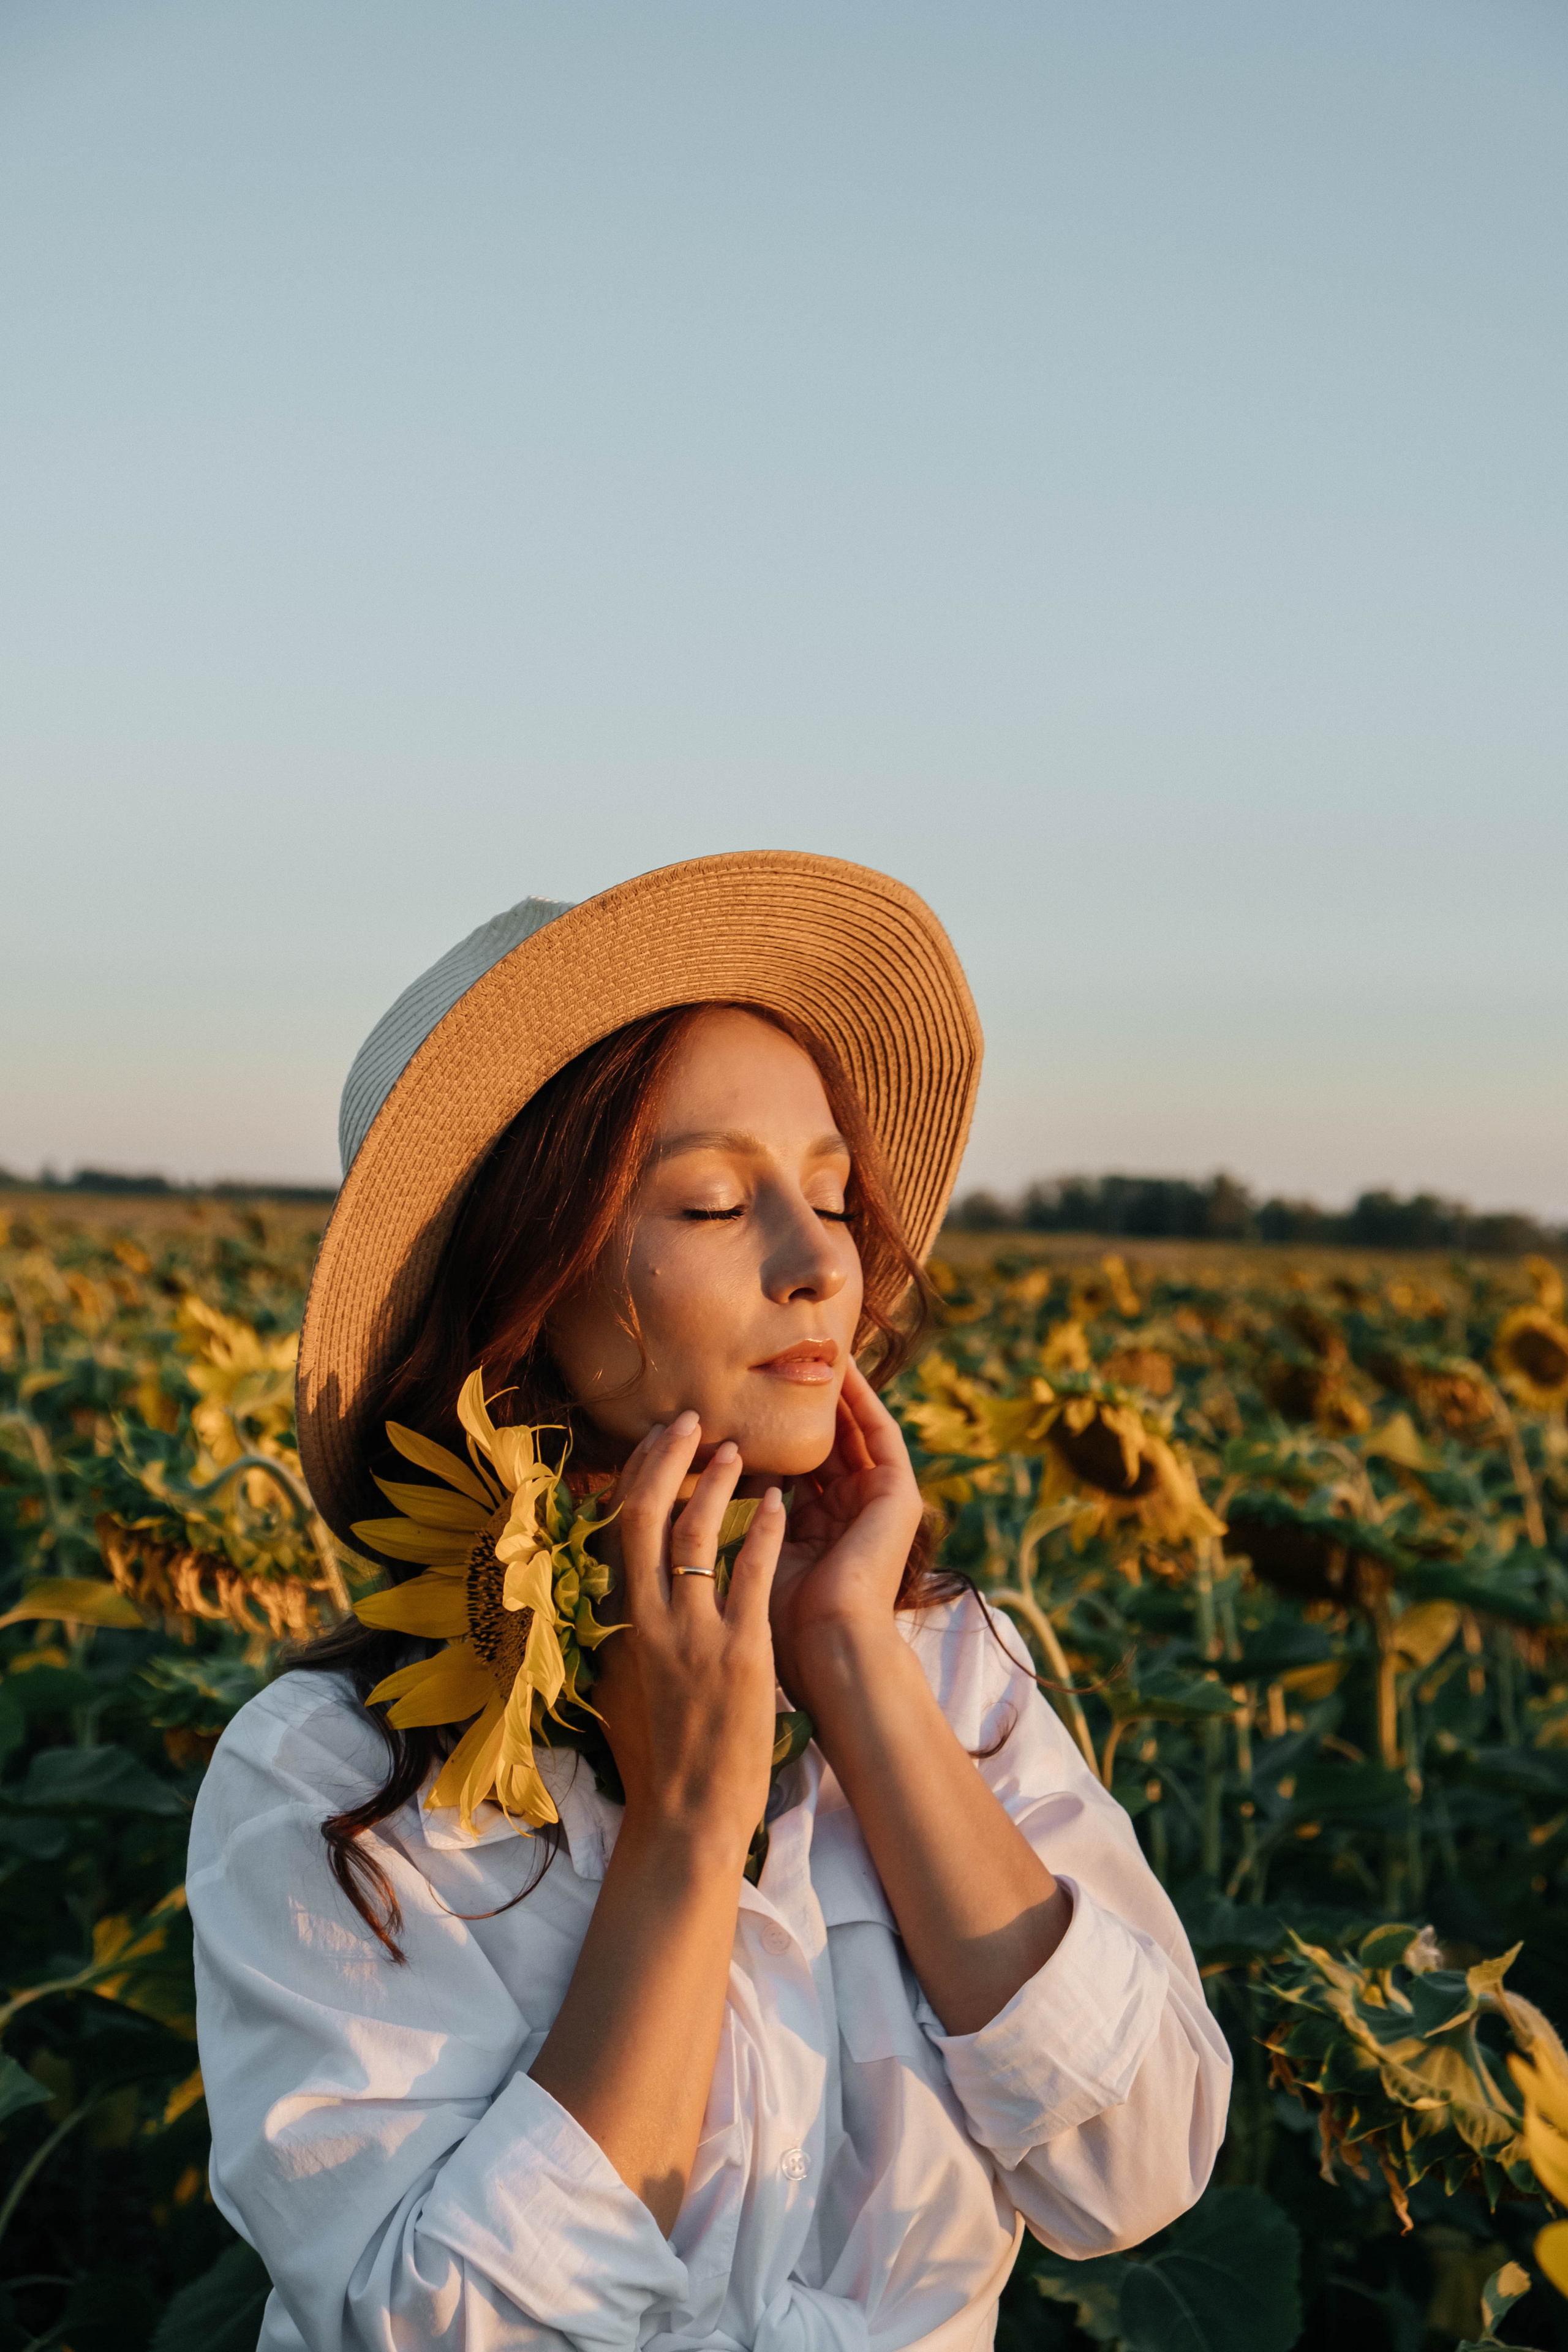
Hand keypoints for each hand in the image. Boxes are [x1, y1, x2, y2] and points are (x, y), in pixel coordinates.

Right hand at [591, 1411, 784, 1871]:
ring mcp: (693, 1635)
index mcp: (617, 1626)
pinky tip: (777, 1504)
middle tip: (690, 1420)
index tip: (654, 1443)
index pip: (615, 1532)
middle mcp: (647, 1621)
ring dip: (715, 1483)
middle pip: (644, 1516)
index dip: (634, 1479)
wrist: (686, 1817)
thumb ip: (621, 1632)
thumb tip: (617, 1586)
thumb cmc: (655, 1757)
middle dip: (665, 1460)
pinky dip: (761, 1532)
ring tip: (736, 1450)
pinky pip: (750, 1575)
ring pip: (693, 1534)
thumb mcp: (621, 1685)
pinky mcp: (741, 1653)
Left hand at [769, 1362, 924, 1704]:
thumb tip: (720, 1478)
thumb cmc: (784, 1615)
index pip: (800, 1468)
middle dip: (807, 1403)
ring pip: (856, 1432)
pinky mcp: (900, 1495)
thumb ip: (756, 1512)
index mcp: (822, 1530)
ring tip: (818, 1347)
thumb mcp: (764, 1547)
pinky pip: (882, 1434)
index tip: (748, 1395)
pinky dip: (865, 1401)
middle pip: (830, 1443)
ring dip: (838, 1391)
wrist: (828, 1644)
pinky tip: (846, 1368)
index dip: (777, 1432)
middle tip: (785, 1354)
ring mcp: (880, 1503)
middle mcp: (854, 1512)